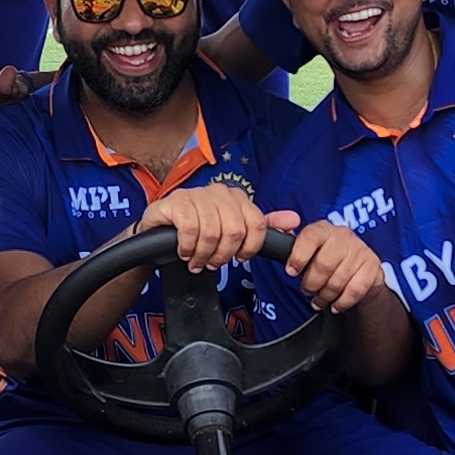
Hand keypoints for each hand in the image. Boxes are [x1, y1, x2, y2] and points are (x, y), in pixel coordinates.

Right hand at [142, 181, 269, 271]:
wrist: (160, 228)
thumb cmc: (198, 229)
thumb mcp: (233, 229)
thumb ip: (262, 226)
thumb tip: (293, 220)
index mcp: (236, 197)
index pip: (256, 224)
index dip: (249, 248)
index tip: (238, 258)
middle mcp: (218, 191)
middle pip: (235, 231)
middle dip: (223, 255)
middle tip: (212, 263)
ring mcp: (196, 194)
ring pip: (212, 232)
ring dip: (203, 254)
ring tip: (196, 260)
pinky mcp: (176, 201)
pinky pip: (189, 229)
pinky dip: (187, 248)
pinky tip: (183, 251)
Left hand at [270, 210, 384, 314]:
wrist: (360, 270)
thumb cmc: (327, 260)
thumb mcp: (307, 251)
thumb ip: (288, 245)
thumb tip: (273, 241)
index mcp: (323, 229)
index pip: (310, 237)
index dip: (298, 257)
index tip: (291, 271)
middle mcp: (343, 235)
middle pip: (323, 264)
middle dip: (311, 283)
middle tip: (307, 291)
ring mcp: (360, 250)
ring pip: (338, 280)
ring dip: (325, 296)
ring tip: (319, 300)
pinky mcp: (373, 266)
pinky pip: (355, 290)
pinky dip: (342, 301)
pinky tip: (335, 304)